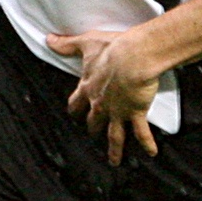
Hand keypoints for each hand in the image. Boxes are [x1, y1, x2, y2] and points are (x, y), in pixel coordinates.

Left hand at [46, 27, 163, 165]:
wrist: (133, 57)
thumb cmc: (112, 48)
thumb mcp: (86, 43)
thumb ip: (67, 44)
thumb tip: (49, 40)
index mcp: (89, 87)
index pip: (76, 102)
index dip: (75, 108)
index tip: (74, 113)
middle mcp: (100, 104)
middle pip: (93, 121)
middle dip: (92, 128)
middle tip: (93, 133)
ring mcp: (117, 111)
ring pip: (113, 136)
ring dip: (113, 149)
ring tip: (114, 160)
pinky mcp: (135, 113)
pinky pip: (141, 133)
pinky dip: (146, 144)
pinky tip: (151, 152)